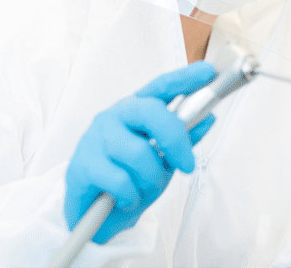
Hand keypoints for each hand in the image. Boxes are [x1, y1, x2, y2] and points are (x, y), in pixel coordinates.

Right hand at [64, 61, 217, 243]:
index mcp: (135, 111)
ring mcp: (94, 139)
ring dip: (151, 179)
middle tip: (187, 165)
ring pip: (138, 153)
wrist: (95, 219)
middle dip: (175, 140)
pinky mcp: (81, 165)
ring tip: (144, 189)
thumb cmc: (130, 181)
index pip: (160, 87)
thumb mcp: (163, 161)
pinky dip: (131, 196)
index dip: (184, 78)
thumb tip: (209, 118)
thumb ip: (182, 140)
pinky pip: (120, 181)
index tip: (208, 71)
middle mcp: (114, 117)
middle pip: (150, 112)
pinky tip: (124, 199)